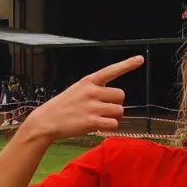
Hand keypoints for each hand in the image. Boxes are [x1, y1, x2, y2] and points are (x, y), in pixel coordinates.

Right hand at [18, 56, 143, 141]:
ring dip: (114, 117)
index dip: (127, 65)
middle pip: (121, 95)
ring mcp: (92, 106)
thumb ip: (94, 90)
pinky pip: (114, 124)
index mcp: (88, 81)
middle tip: (105, 110)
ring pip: (119, 111)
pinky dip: (110, 127)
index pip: (111, 70)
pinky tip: (100, 127)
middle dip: (116, 104)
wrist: (46, 121)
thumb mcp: (76, 90)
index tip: (140, 59)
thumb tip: (114, 99)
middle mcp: (92, 91)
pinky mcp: (92, 121)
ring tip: (101, 119)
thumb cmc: (62, 107)